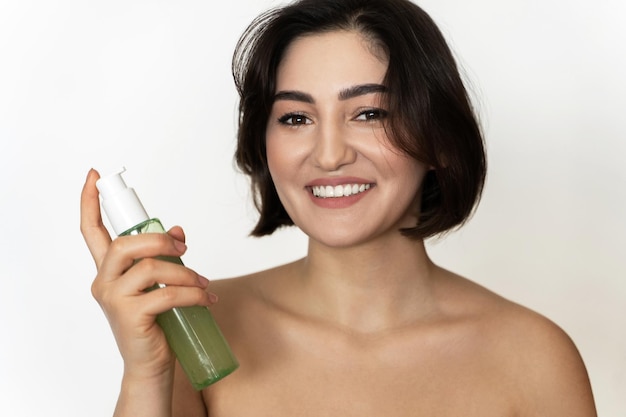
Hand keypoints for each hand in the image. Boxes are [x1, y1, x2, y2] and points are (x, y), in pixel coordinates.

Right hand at [80, 169, 215, 381]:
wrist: (150, 364)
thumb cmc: (154, 323)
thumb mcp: (159, 284)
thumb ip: (164, 257)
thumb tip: (178, 231)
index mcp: (108, 270)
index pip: (91, 231)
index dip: (90, 202)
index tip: (93, 175)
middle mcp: (103, 281)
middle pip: (125, 244)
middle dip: (159, 241)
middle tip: (184, 248)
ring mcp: (114, 299)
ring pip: (150, 268)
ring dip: (185, 272)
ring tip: (202, 283)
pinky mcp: (130, 316)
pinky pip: (167, 294)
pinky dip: (193, 293)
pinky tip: (205, 298)